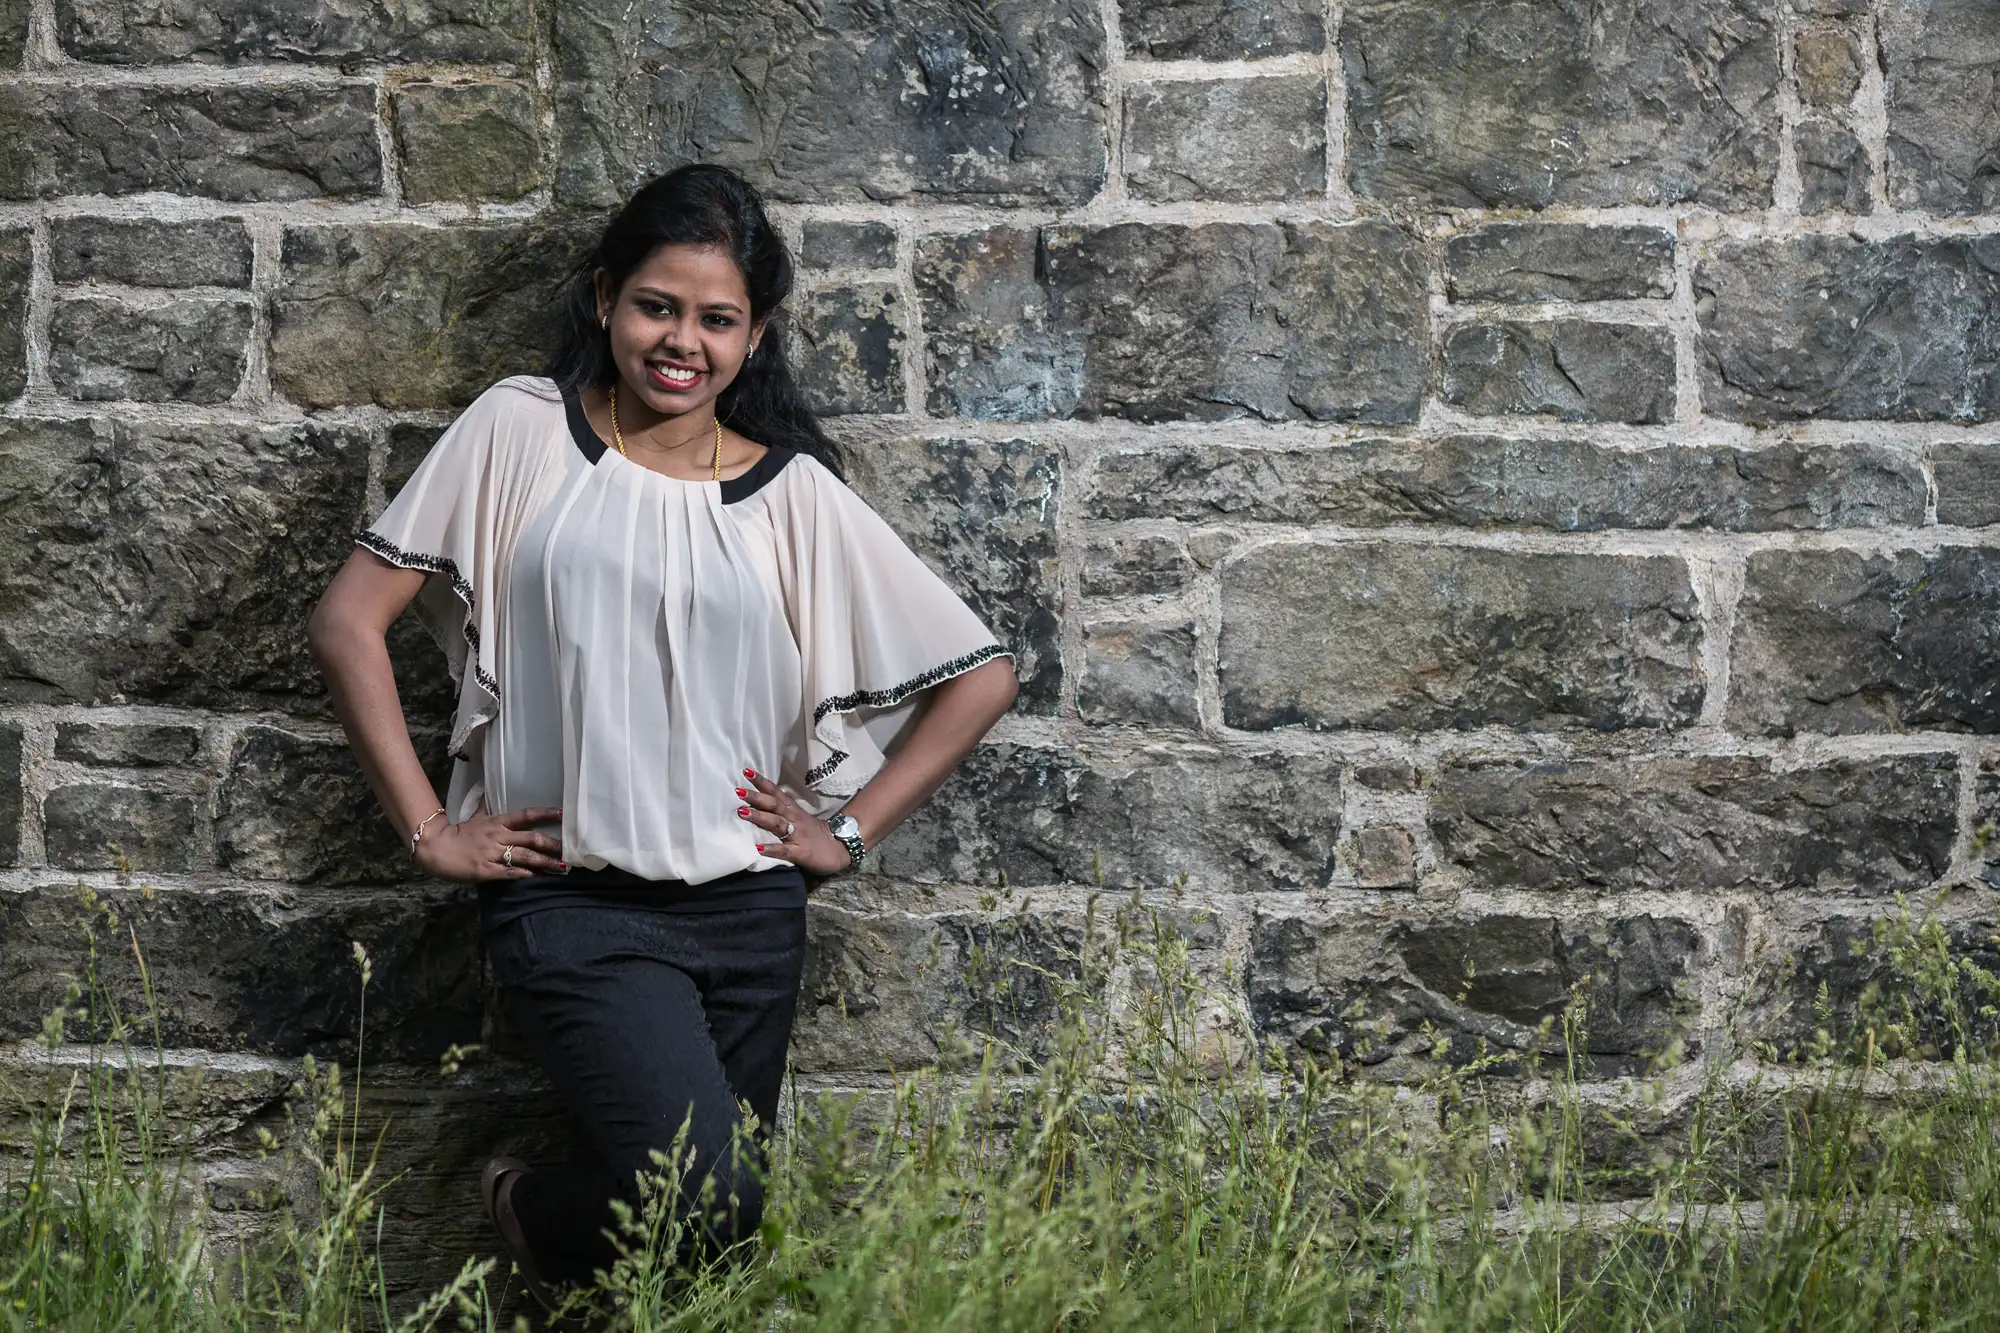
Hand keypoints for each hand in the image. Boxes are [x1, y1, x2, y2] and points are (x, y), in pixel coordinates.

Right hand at [415, 804, 565, 882]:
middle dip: (552, 844)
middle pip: (531, 838)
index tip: (563, 814)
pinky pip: (511, 872)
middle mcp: (498, 836)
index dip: (545, 814)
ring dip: (545, 862)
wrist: (435, 848)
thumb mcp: (475, 816)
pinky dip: (526, 874)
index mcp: (497, 822)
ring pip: (525, 857)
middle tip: (570, 849)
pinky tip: (539, 876)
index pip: (526, 815)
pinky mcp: (487, 870)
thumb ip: (487, 805)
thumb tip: (489, 789)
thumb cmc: (457, 833)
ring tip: (561, 866)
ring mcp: (493, 854)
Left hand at [735, 769, 854, 875]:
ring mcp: (797, 835)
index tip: (746, 771)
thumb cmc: (816, 835)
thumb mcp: (799, 819)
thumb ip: (782, 813)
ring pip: (777, 823)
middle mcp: (794, 820)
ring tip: (742, 812)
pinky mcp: (800, 852)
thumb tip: (758, 805)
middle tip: (738, 790)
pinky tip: (758, 849)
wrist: (841, 849)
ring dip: (760, 817)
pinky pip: (785, 850)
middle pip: (774, 805)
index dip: (762, 783)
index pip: (776, 793)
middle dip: (756, 797)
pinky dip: (772, 849)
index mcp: (793, 811)